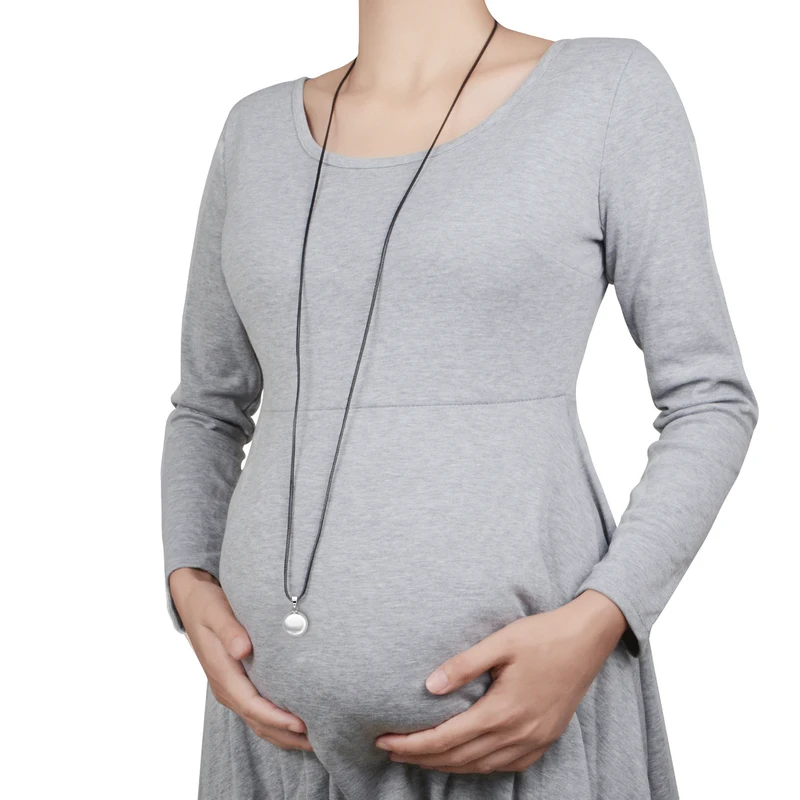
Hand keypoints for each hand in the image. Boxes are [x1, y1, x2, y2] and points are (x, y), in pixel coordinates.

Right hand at [169, 567, 312, 751]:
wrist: (193, 600)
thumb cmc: (207, 604)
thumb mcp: (216, 612)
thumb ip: (229, 630)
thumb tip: (242, 649)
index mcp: (223, 673)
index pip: (252, 705)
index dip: (276, 717)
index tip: (301, 724)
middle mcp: (226, 687)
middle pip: (258, 721)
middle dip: (286, 734)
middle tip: (319, 741)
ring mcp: (231, 688)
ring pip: (258, 721)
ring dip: (283, 734)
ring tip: (313, 741)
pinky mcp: (237, 684)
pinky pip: (256, 711)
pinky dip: (275, 723)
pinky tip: (294, 726)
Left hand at [375, 590, 627, 773]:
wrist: (589, 639)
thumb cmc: (543, 635)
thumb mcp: (501, 642)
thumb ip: (464, 665)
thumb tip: (428, 686)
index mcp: (503, 711)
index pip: (445, 739)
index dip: (412, 744)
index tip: (384, 740)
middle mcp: (518, 734)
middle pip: (458, 758)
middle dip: (421, 758)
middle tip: (390, 750)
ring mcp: (534, 741)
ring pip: (480, 766)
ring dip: (446, 764)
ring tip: (418, 756)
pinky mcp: (545, 739)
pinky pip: (504, 765)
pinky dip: (477, 765)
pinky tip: (464, 757)